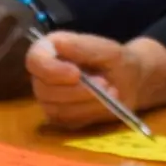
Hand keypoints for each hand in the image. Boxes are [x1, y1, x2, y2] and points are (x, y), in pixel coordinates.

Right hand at [24, 31, 165, 128]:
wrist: (130, 83)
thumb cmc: (118, 61)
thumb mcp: (108, 50)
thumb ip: (83, 47)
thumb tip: (58, 45)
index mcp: (50, 49)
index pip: (34, 60)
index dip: (51, 69)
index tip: (76, 74)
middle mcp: (44, 75)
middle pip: (43, 89)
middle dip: (77, 91)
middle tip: (105, 84)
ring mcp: (49, 98)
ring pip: (55, 109)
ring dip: (86, 104)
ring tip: (111, 93)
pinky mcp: (59, 117)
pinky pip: (67, 121)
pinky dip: (89, 113)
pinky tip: (105, 104)